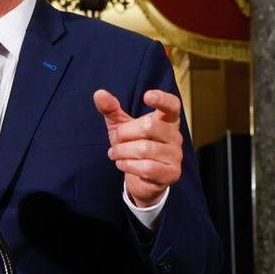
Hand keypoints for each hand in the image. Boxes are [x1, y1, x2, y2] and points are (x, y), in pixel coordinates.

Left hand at [93, 89, 183, 207]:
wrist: (142, 179)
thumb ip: (111, 110)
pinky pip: (146, 167)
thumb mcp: (120, 126)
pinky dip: (128, 165)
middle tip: (115, 141)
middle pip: (149, 126)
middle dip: (124, 134)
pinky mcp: (171, 173)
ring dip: (121, 151)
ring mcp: (175, 155)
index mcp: (166, 120)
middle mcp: (175, 135)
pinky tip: (122, 164)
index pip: (172, 105)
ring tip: (115, 154)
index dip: (162, 99)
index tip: (147, 95)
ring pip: (144, 148)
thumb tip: (99, 93)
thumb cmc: (133, 146)